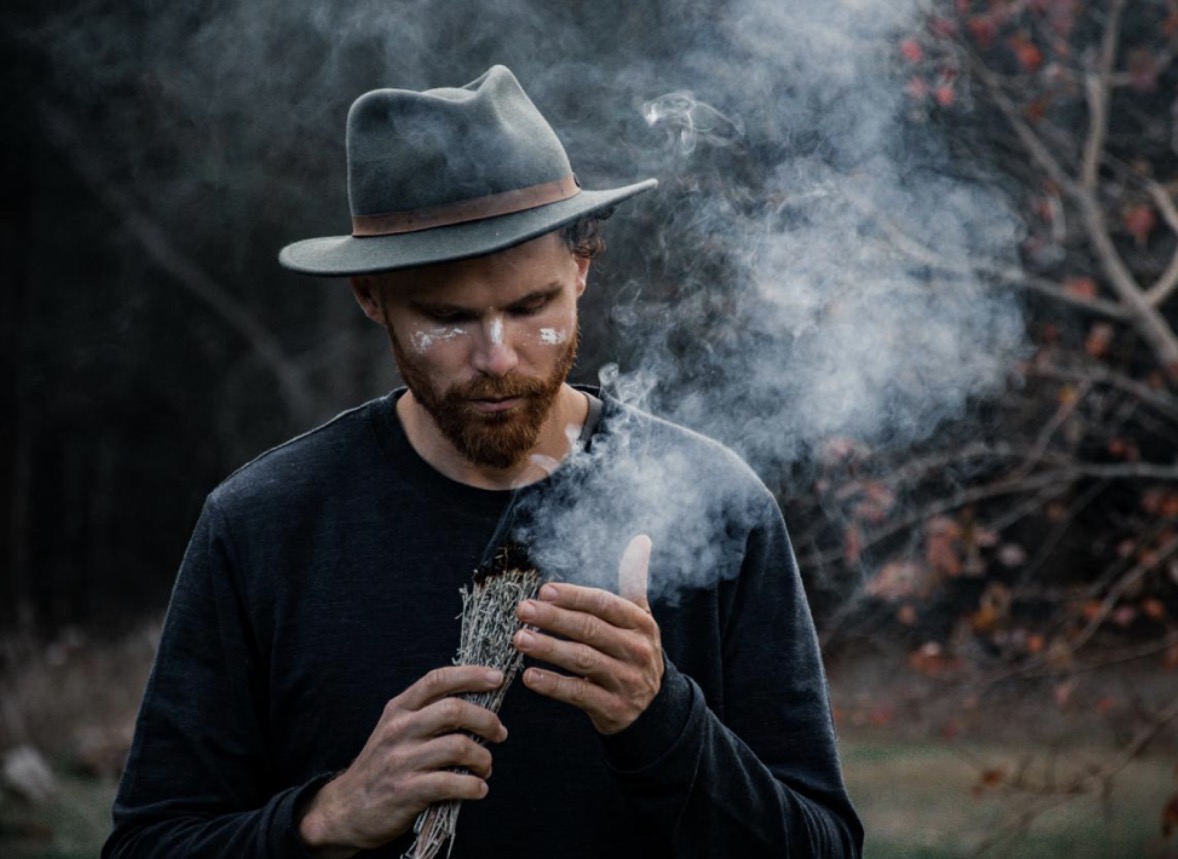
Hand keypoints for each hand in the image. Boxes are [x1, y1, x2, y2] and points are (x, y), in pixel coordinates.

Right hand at [298, 665, 507, 856]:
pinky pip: (451, 783)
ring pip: (458, 747)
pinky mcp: (406, 791)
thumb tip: (477, 701)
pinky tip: (478, 789)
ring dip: (483, 758)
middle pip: (454, 710)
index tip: (497, 678)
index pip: (437, 680)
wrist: (347, 809)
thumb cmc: (383, 765)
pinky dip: (473, 786)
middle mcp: (399, 729)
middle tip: (500, 733)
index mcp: (399, 709)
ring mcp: (401, 760)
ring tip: (486, 767)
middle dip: (486, 720)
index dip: (470, 675)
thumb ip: (427, 713)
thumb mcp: (396, 729)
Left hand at [513, 535, 662, 734]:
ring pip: (583, 660)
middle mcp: (637, 650)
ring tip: (519, 639)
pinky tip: (529, 676)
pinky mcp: (614, 708)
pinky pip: (579, 694)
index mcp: (641, 624)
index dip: (575, 596)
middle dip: (554, 619)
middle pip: (591, 629)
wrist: (654, 708)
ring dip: (549, 648)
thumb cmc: (635, 652)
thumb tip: (641, 539)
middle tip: (523, 610)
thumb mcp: (640, 617)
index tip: (544, 591)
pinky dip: (553, 685)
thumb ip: (634, 580)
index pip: (605, 604)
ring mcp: (626, 681)